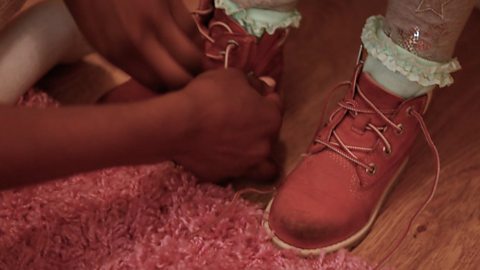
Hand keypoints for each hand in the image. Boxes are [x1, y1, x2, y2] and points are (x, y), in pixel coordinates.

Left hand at [64, 0, 201, 89]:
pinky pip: (192, 29)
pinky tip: (189, 39)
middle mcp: (139, 40)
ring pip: (192, 53)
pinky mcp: (170, 1)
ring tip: (192, 59)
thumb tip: (157, 80)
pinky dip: (194, 38)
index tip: (173, 88)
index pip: (156, 86)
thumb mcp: (99, 40)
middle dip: (188, 82)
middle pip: (180, 77)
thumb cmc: (90, 5)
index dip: (169, 91)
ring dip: (195, 60)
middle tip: (191, 79)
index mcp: (118, 54)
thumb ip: (129, 61)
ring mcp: (157, 19)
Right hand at [175, 69, 282, 181]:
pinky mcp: (223, 176)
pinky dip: (229, 166)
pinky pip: (232, 173)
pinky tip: (219, 157)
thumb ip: (254, 83)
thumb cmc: (209, 95)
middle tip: (240, 118)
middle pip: (269, 135)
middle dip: (260, 126)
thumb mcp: (233, 76)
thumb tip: (266, 87)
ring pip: (263, 167)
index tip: (252, 94)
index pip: (276, 104)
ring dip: (257, 158)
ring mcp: (245, 165)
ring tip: (243, 150)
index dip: (264, 97)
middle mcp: (264, 146)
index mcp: (271, 119)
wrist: (179, 124)